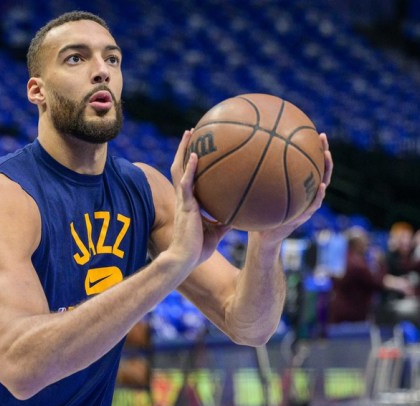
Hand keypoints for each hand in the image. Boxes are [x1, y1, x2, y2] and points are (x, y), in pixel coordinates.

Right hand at [168, 129, 230, 268]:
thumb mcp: (217, 232)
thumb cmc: (198, 250)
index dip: (189, 163)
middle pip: (180, 167)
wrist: (185, 260)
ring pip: (179, 168)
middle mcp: (183, 198)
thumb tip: (241, 215)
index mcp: (189, 203)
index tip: (195, 148)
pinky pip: (186, 182)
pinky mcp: (185, 205)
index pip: (187, 178)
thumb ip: (225, 221)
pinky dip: (189, 168)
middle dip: (184, 148)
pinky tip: (195, 155)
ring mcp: (183, 200)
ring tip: (190, 133)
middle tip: (191, 132)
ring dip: (183, 149)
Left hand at [253, 133, 333, 246]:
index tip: (311, 130)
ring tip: (327, 156)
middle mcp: (304, 191)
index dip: (311, 147)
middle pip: (318, 168)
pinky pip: (313, 205)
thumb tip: (236, 155)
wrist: (261, 236)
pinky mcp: (303, 216)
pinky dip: (318, 196)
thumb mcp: (253, 192)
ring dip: (326, 170)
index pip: (306, 163)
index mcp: (296, 184)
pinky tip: (321, 186)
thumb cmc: (257, 213)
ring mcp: (307, 204)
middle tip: (322, 137)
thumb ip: (251, 177)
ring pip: (322, 184)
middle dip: (322, 152)